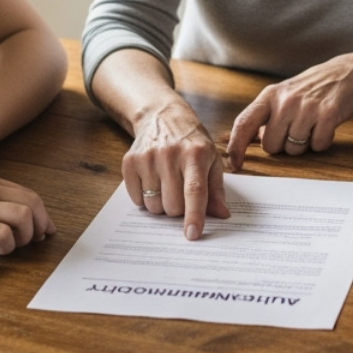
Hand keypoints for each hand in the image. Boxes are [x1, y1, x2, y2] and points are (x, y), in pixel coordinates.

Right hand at [0, 172, 52, 254]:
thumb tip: (1, 220)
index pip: (27, 194)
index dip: (41, 214)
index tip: (44, 229)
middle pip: (32, 204)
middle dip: (40, 225)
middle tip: (35, 242)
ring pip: (24, 217)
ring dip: (25, 237)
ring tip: (11, 248)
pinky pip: (4, 234)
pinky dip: (7, 246)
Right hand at [124, 100, 228, 240]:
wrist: (163, 117)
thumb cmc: (192, 142)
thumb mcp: (211, 159)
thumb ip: (216, 190)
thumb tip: (223, 216)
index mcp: (195, 154)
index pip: (194, 191)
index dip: (194, 215)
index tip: (193, 235)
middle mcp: (170, 155)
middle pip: (172, 205)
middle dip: (178, 209)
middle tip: (180, 192)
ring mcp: (147, 158)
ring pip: (153, 206)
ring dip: (161, 204)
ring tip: (166, 185)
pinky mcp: (130, 162)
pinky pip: (136, 199)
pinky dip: (145, 198)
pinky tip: (152, 180)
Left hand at [226, 52, 352, 167]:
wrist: (346, 74)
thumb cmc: (311, 88)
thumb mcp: (283, 95)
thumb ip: (265, 117)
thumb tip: (247, 141)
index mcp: (270, 95)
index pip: (244, 122)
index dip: (236, 146)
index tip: (234, 163)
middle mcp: (285, 101)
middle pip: (271, 146)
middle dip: (283, 145)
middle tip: (296, 129)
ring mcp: (306, 108)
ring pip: (294, 150)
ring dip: (304, 144)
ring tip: (312, 125)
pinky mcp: (327, 115)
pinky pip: (317, 146)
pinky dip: (322, 142)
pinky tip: (325, 126)